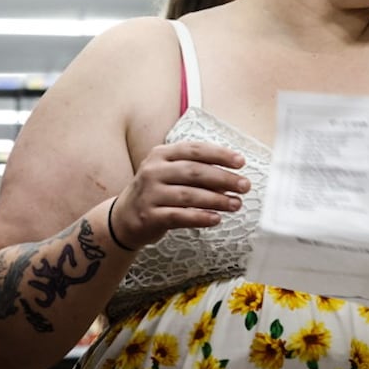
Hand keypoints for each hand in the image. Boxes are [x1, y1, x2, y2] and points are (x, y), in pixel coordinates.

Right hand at [112, 141, 249, 248]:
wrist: (123, 217)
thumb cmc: (155, 192)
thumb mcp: (169, 172)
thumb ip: (195, 171)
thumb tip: (230, 178)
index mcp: (161, 154)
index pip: (195, 150)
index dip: (220, 155)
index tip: (240, 162)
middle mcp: (153, 171)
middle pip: (194, 172)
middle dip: (224, 178)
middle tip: (244, 186)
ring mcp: (150, 194)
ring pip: (189, 195)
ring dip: (217, 200)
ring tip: (236, 204)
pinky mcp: (149, 216)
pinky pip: (179, 216)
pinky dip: (200, 218)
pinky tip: (216, 219)